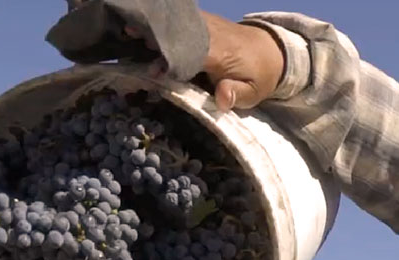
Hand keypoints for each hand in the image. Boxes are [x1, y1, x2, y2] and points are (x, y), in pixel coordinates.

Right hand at [127, 11, 284, 111]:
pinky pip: (179, 20)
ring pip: (176, 23)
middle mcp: (209, 33)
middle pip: (178, 32)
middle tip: (128, 34)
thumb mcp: (254, 92)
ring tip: (128, 28)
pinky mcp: (202, 22)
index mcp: (219, 52)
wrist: (271, 50)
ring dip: (154, 27)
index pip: (191, 52)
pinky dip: (162, 25)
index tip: (153, 68)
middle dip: (154, 36)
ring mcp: (205, 24)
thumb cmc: (259, 75)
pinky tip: (141, 26)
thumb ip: (237, 95)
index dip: (172, 59)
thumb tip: (222, 99)